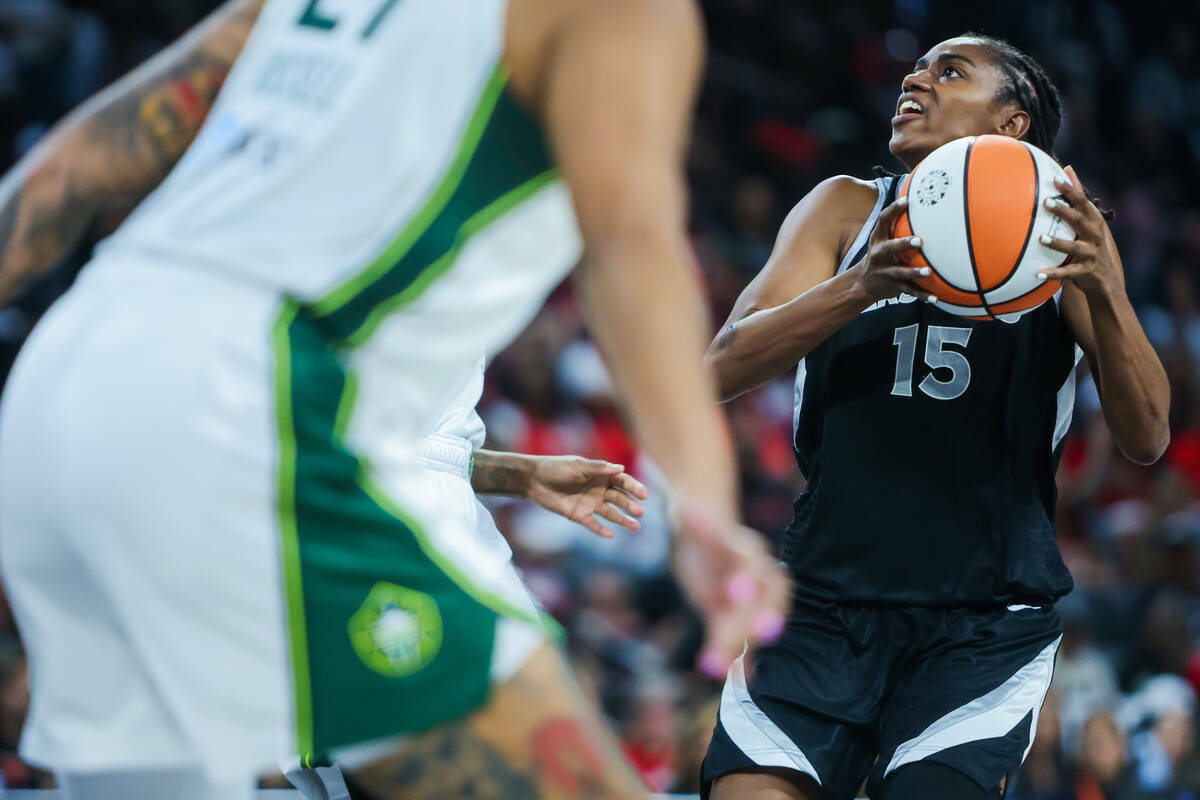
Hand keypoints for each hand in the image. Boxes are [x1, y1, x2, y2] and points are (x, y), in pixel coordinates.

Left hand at [526, 456, 647, 537]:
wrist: (534, 480)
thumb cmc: (556, 468)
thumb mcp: (578, 466)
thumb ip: (599, 468)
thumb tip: (621, 468)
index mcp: (600, 475)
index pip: (622, 481)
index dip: (634, 487)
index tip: (643, 495)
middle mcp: (598, 490)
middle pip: (619, 498)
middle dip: (630, 505)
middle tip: (640, 512)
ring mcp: (589, 503)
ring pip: (610, 513)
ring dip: (623, 519)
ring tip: (636, 527)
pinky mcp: (579, 515)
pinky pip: (593, 524)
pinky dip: (601, 529)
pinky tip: (611, 534)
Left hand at [670, 499, 790, 678]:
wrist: (698, 541)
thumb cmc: (697, 527)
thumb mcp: (692, 521)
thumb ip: (696, 523)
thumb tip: (689, 513)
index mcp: (747, 551)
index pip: (755, 565)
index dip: (750, 579)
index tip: (738, 592)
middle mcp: (756, 578)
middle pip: (764, 601)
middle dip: (759, 620)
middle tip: (753, 639)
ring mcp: (747, 602)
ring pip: (751, 626)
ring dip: (741, 647)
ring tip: (718, 666)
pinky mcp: (733, 620)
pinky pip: (739, 641)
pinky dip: (737, 658)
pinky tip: (733, 678)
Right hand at [852, 195, 935, 301]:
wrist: (863, 282)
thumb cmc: (880, 254)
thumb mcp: (881, 239)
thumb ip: (895, 223)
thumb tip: (919, 199)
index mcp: (878, 240)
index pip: (882, 221)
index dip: (893, 210)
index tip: (906, 200)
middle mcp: (879, 255)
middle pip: (890, 249)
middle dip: (903, 244)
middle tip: (920, 241)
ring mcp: (886, 272)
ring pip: (900, 273)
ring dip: (914, 273)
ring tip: (928, 272)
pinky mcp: (894, 287)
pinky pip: (910, 291)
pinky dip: (923, 296)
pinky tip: (936, 299)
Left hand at [1035, 166, 1122, 297]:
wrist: (1106, 279)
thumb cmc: (1091, 244)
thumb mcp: (1088, 220)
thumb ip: (1078, 197)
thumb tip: (1068, 168)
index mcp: (1094, 221)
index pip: (1083, 202)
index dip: (1070, 189)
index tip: (1055, 178)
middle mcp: (1095, 235)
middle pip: (1079, 220)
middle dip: (1064, 211)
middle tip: (1045, 202)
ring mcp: (1091, 254)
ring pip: (1074, 247)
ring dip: (1057, 242)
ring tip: (1040, 238)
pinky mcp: (1085, 271)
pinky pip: (1067, 273)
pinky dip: (1053, 273)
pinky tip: (1037, 274)